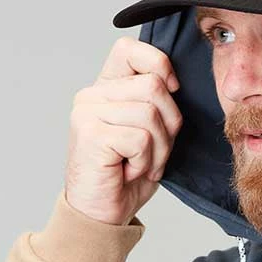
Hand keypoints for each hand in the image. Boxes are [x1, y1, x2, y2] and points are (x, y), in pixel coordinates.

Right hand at [64, 37, 182, 225]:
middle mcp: (91, 95)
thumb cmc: (126, 173)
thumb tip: (174, 81)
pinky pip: (141, 138)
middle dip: (168, 124)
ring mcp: (87, 113)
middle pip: (154, 86)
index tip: (171, 91)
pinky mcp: (91, 135)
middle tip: (152, 150)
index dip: (159, 64)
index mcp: (106, 88)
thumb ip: (155, 100)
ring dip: (157, 147)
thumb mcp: (149, 130)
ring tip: (139, 162)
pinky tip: (128, 170)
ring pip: (150, 113)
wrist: (102, 214)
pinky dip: (145, 160)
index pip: (128, 48)